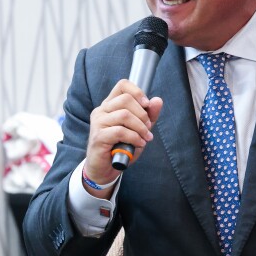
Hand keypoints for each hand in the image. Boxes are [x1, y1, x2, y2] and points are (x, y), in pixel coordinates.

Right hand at [84, 79, 162, 196]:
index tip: (147, 104)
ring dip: (140, 127)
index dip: (137, 92)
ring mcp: (98, 123)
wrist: (106, 169)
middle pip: (125, 99)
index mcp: (110, 105)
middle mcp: (102, 111)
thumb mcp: (139, 130)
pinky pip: (120, 131)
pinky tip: (138, 144)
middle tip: (148, 128)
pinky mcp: (98, 136)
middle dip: (143, 114)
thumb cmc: (121, 148)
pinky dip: (134, 137)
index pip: (122, 85)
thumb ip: (148, 116)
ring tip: (145, 138)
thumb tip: (157, 100)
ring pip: (124, 115)